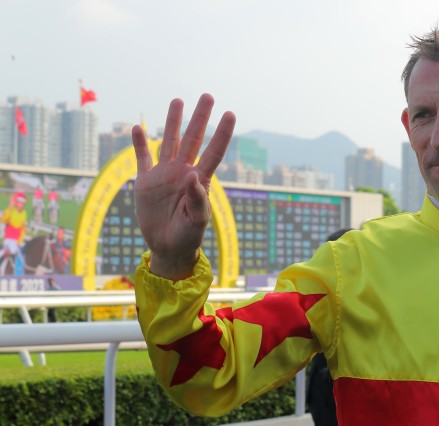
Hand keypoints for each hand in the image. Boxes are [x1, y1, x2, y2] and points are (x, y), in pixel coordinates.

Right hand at [132, 93, 235, 279]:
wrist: (168, 247)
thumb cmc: (188, 235)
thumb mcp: (197, 221)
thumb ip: (197, 200)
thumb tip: (193, 175)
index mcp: (200, 180)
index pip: (213, 152)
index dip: (222, 133)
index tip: (230, 114)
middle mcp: (183, 171)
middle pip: (194, 139)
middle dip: (200, 118)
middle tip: (207, 95)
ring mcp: (165, 174)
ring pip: (170, 141)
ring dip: (173, 122)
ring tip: (178, 101)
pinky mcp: (146, 181)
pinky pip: (142, 158)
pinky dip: (139, 144)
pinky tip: (138, 128)